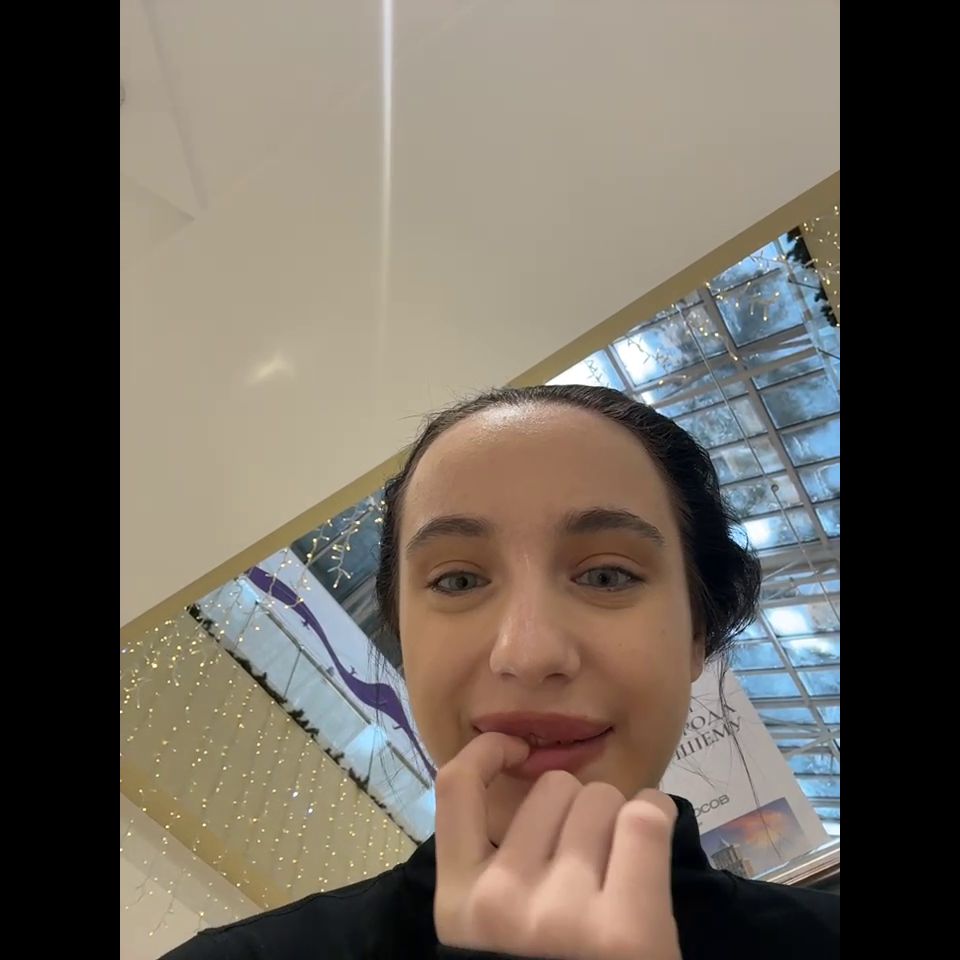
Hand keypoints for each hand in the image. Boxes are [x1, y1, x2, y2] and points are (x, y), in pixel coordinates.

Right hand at [433, 732, 680, 959]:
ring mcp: (559, 915)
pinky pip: (644, 819)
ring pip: (600, 799)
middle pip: (552, 788)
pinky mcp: (624, 928)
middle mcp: (500, 904)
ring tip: (622, 865)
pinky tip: (654, 834)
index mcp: (458, 907)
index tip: (514, 752)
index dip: (488, 753)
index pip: (455, 788)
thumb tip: (537, 773)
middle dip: (579, 807)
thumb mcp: (501, 928)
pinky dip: (655, 815)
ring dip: (618, 818)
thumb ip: (501, 865)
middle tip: (593, 857)